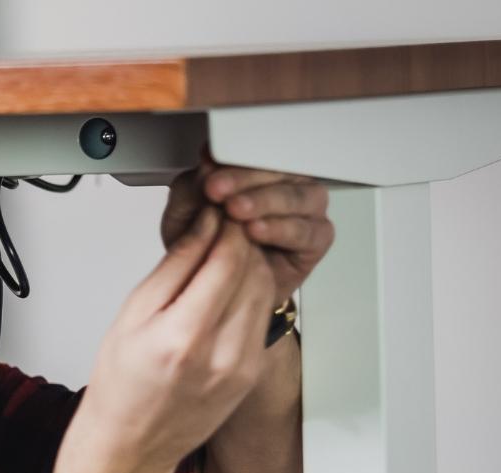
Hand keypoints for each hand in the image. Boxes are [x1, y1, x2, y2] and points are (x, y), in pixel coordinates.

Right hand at [64, 203, 277, 472]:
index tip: (217, 210)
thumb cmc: (121, 387)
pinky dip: (249, 295)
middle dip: (241, 240)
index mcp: (183, 337)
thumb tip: (203, 226)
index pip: (229, 259)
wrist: (130, 444)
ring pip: (265, 291)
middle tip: (219, 225)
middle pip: (254, 271)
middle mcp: (220, 355)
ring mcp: (241, 368)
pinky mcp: (250, 374)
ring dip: (249, 264)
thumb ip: (174, 267)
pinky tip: (223, 292)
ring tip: (219, 257)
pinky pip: (261, 318)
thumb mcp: (132, 316)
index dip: (227, 224)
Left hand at [160, 142, 334, 304]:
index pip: (253, 152)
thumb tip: (206, 162)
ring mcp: (304, 210)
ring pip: (297, 196)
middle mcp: (284, 184)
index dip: (231, 160)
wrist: (221, 292)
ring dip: (265, 201)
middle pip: (279, 169)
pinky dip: (281, 229)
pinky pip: (307, 230)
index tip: (209, 174)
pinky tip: (257, 231)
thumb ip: (193, 188)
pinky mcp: (316, 239)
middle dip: (245, 179)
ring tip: (237, 211)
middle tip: (218, 190)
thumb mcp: (185, 216)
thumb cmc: (206, 250)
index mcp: (255, 171)